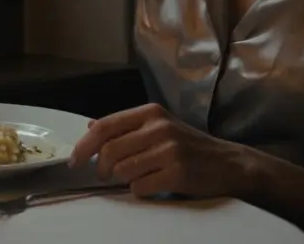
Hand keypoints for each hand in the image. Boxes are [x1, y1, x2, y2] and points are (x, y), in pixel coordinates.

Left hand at [68, 103, 254, 198]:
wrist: (229, 163)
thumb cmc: (189, 146)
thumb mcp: (159, 126)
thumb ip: (126, 126)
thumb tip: (91, 125)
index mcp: (151, 112)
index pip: (106, 126)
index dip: (85, 145)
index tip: (74, 160)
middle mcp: (159, 127)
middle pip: (110, 150)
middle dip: (100, 168)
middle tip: (103, 176)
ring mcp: (169, 150)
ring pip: (122, 170)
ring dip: (122, 180)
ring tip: (136, 177)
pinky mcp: (178, 173)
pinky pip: (140, 187)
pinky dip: (139, 190)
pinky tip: (152, 184)